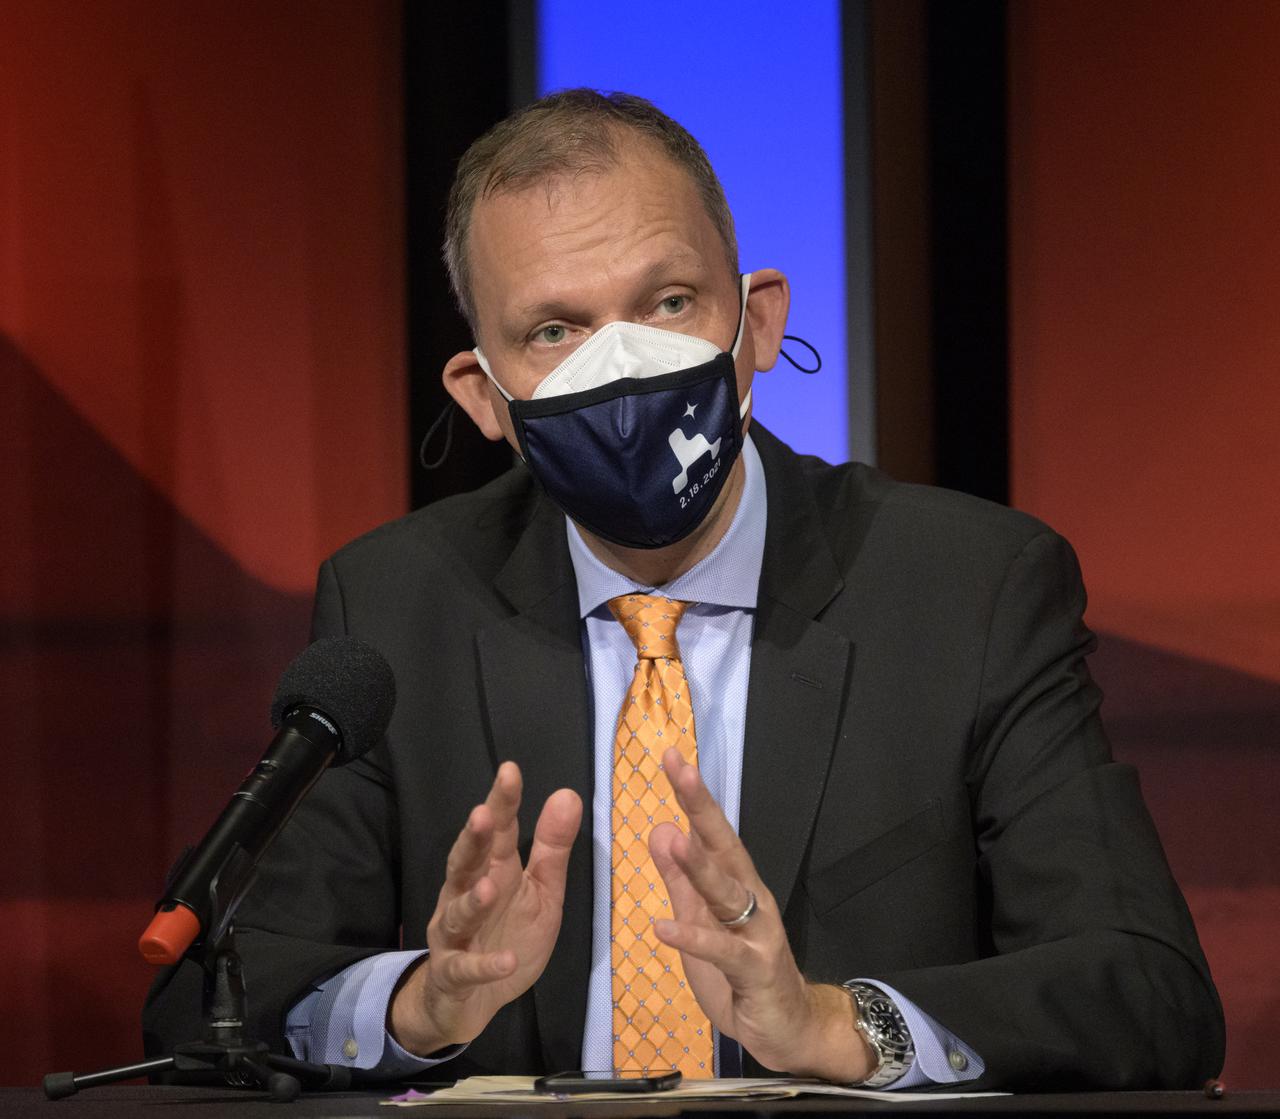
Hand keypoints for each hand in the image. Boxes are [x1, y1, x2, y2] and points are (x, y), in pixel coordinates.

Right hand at [389, 762, 581, 1054]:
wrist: (469, 1001)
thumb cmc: (507, 935)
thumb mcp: (541, 892)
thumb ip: (552, 848)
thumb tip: (567, 794)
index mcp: (493, 871)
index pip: (497, 832)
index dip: (502, 803)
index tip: (510, 771)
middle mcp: (466, 895)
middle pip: (467, 862)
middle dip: (474, 840)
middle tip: (483, 814)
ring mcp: (455, 935)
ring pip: (458, 914)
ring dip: (472, 902)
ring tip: (489, 888)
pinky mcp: (453, 974)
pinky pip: (466, 969)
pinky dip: (485, 966)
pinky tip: (504, 960)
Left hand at [648, 747, 874, 1081]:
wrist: (789, 1028)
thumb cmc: (742, 973)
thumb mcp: (700, 922)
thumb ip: (680, 880)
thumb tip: (661, 829)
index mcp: (736, 884)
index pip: (711, 833)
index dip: (693, 797)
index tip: (672, 758)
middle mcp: (750, 899)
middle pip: (724, 846)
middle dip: (702, 807)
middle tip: (681, 770)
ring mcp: (756, 932)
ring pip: (726, 893)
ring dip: (700, 866)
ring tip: (675, 837)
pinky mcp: (754, 969)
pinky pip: (720, 951)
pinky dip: (691, 937)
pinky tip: (662, 927)